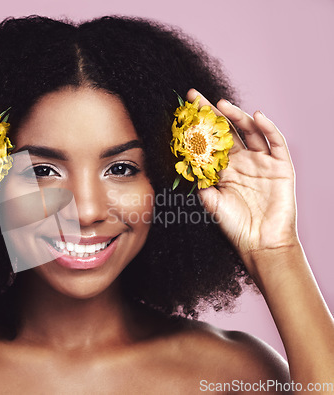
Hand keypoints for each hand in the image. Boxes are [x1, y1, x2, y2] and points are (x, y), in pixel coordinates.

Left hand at [187, 89, 298, 275]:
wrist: (260, 243)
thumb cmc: (235, 225)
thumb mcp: (210, 201)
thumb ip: (199, 182)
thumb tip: (182, 164)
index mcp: (224, 168)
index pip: (210, 141)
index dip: (199, 126)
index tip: (184, 110)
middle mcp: (242, 161)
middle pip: (227, 130)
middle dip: (212, 113)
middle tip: (197, 97)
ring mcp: (262, 162)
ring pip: (250, 131)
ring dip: (237, 116)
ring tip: (222, 104)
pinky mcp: (280, 166)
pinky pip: (275, 143)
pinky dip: (267, 128)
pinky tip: (256, 116)